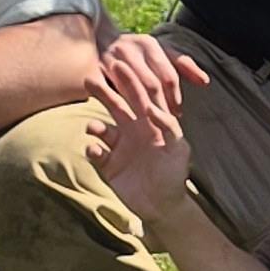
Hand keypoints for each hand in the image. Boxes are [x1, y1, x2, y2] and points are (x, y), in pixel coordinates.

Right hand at [83, 47, 198, 222]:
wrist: (163, 205)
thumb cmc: (174, 175)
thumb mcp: (179, 149)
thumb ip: (168, 127)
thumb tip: (152, 109)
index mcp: (151, 124)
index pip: (139, 98)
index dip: (130, 81)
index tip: (118, 65)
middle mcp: (132, 131)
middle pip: (116, 106)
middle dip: (104, 93)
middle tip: (90, 79)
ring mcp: (118, 147)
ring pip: (101, 128)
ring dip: (94, 124)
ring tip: (93, 127)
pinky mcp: (108, 164)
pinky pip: (95, 152)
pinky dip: (91, 149)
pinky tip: (94, 150)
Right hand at [94, 29, 199, 118]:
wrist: (100, 38)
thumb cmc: (137, 51)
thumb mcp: (160, 52)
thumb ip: (183, 65)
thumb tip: (205, 81)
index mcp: (149, 44)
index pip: (168, 75)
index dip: (174, 96)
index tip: (178, 113)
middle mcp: (131, 49)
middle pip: (151, 83)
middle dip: (161, 105)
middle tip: (166, 123)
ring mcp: (112, 59)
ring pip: (132, 90)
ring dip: (143, 109)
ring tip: (151, 124)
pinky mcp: (97, 70)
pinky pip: (111, 92)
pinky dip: (122, 106)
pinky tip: (129, 117)